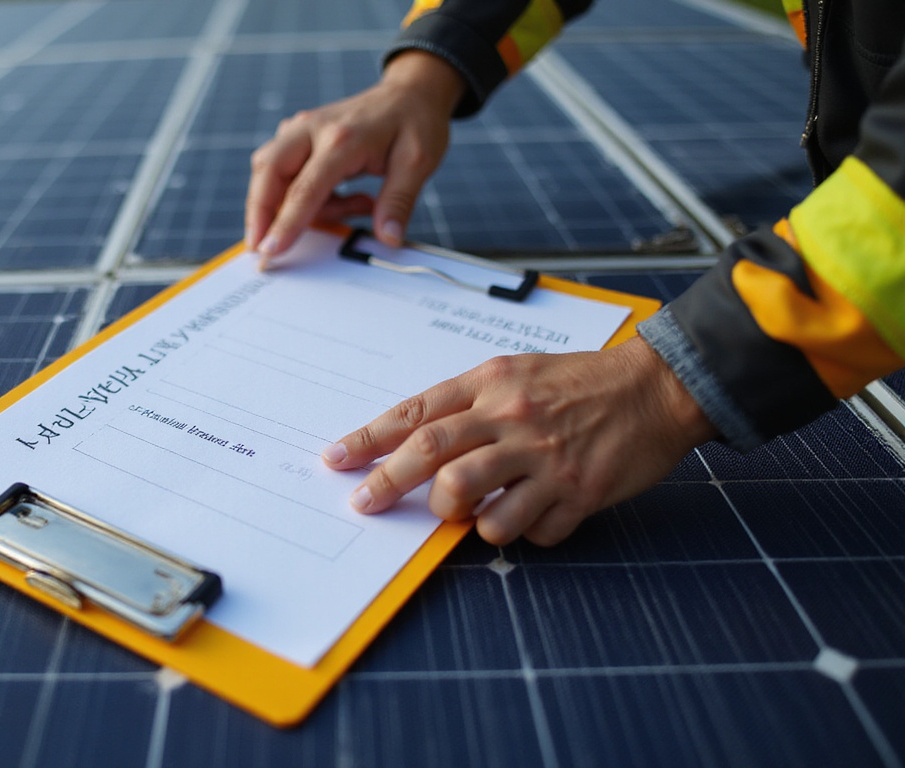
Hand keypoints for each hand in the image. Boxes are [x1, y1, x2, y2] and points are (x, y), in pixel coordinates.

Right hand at [246, 51, 464, 262]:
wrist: (410, 91)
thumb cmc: (415, 122)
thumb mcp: (418, 163)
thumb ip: (398, 202)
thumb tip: (387, 238)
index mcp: (343, 138)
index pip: (305, 188)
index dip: (285, 224)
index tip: (270, 252)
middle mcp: (313, 129)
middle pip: (267, 171)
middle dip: (258, 214)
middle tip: (261, 249)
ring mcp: (301, 129)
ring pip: (268, 170)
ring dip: (285, 203)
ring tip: (344, 208)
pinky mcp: (297, 135)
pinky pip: (281, 169)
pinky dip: (294, 193)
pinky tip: (336, 197)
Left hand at [320, 338, 716, 545]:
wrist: (656, 388)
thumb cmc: (579, 383)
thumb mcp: (516, 374)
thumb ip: (467, 405)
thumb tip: (413, 446)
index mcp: (492, 385)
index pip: (417, 414)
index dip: (370, 439)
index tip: (337, 459)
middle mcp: (513, 418)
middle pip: (432, 455)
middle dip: (389, 483)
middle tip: (364, 502)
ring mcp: (545, 458)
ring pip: (472, 501)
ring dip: (458, 515)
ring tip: (469, 511)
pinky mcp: (578, 492)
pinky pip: (529, 530)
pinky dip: (521, 531)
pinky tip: (534, 513)